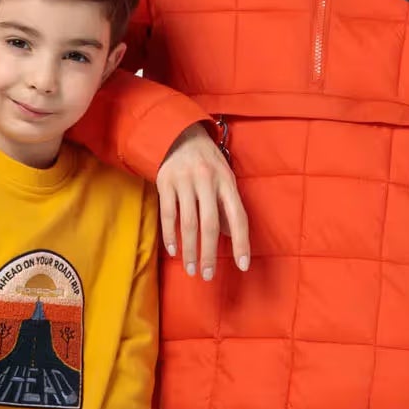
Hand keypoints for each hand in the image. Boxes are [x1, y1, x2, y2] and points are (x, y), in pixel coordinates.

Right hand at [159, 124, 250, 280]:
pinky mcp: (165, 182)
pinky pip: (168, 214)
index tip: (242, 266)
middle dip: (209, 253)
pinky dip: (170, 235)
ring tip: (191, 268)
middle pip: (209, 224)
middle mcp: (207, 181)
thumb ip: (227, 206)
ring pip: (187, 223)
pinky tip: (174, 251)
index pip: (238, 217)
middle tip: (208, 274)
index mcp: (227, 182)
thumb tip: (229, 235)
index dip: (241, 242)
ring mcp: (185, 181)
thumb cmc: (207, 162)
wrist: (179, 134)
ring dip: (190, 249)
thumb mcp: (224, 178)